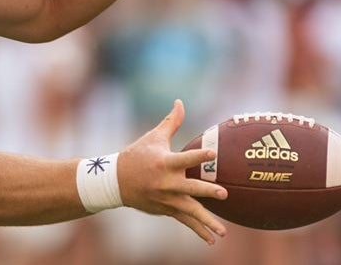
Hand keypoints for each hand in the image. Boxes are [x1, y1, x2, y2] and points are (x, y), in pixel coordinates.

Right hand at [118, 100, 228, 244]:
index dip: (198, 155)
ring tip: (223, 230)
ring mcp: (166, 199)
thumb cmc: (137, 155)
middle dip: (206, 192)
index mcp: (164, 162)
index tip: (212, 152)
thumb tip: (180, 101)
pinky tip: (213, 239)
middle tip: (224, 194)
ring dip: (206, 220)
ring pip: (189, 210)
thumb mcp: (153, 137)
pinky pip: (185, 221)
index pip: (185, 158)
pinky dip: (198, 230)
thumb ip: (171, 122)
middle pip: (190, 188)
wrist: (115, 181)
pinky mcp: (166, 209)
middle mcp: (166, 182)